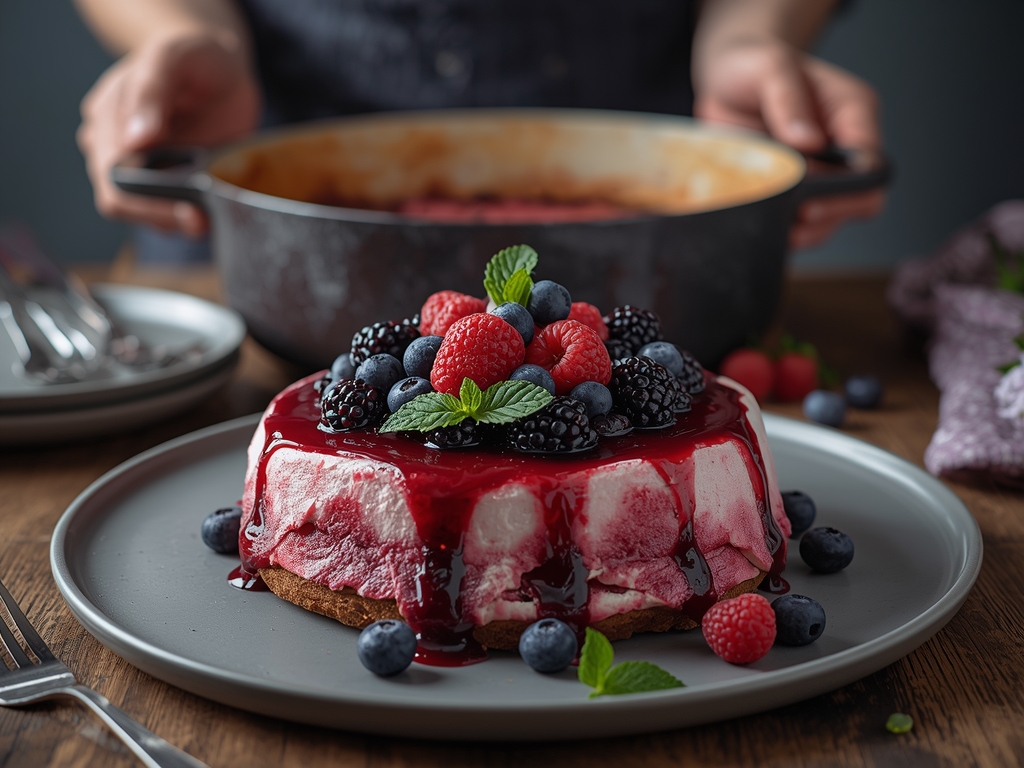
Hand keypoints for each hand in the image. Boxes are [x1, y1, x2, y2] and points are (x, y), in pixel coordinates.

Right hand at [77, 34, 259, 235]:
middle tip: (203, 220)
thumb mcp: (173, 58)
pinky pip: (166, 212)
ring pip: (144, 213)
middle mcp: (111, 146)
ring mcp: (136, 167)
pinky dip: (185, 216)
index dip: (146, 200)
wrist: (220, 69)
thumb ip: (152, 91)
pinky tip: (208, 209)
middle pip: (122, 201)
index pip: (112, 174)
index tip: (188, 209)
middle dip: (162, 215)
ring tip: (209, 213)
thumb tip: (134, 140)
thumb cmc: (194, 58)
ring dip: (175, 219)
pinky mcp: (162, 181)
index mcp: (106, 117)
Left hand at [694, 40, 884, 249]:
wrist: (725, 81)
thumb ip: (787, 99)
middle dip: (830, 215)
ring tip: (778, 232)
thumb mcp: (769, 67)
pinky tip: (765, 231)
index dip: (851, 188)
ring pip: (830, 220)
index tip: (814, 201)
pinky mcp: (791, 192)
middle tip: (795, 221)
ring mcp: (818, 175)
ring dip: (807, 231)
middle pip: (860, 199)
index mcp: (853, 113)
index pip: (871, 161)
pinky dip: (783, 231)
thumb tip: (806, 142)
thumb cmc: (754, 66)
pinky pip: (798, 224)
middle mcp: (842, 149)